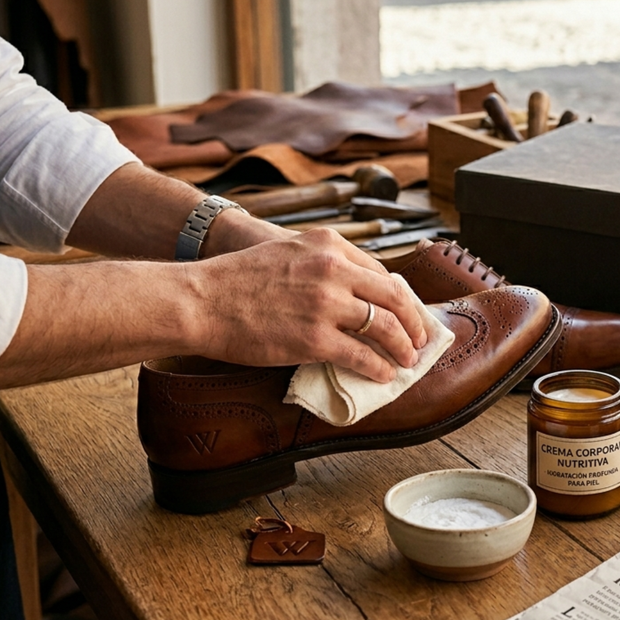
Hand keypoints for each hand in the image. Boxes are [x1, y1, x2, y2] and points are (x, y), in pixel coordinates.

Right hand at [190, 228, 428, 381]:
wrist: (201, 300)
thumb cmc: (236, 280)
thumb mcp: (286, 251)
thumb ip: (321, 263)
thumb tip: (351, 290)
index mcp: (328, 244)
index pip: (379, 271)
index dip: (398, 296)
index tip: (405, 311)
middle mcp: (333, 269)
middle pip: (393, 296)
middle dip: (413, 321)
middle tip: (419, 338)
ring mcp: (326, 305)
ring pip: (384, 326)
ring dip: (402, 346)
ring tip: (407, 360)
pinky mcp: (315, 339)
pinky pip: (362, 356)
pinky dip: (379, 367)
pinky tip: (384, 375)